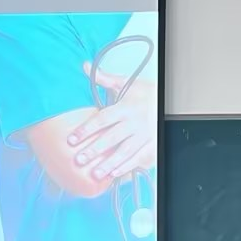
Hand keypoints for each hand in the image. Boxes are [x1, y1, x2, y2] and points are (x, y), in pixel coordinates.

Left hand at [67, 63, 157, 181]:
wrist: (169, 99)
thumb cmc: (145, 93)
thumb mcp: (126, 83)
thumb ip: (104, 78)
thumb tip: (84, 66)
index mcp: (126, 107)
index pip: (103, 119)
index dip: (86, 129)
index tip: (71, 139)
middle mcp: (134, 122)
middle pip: (111, 138)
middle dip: (95, 150)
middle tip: (79, 160)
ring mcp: (144, 134)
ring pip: (124, 151)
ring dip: (109, 163)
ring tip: (94, 173)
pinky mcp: (151, 144)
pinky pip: (138, 157)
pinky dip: (127, 166)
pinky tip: (114, 174)